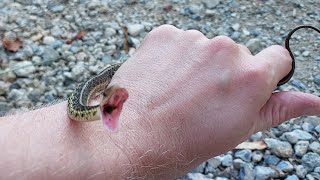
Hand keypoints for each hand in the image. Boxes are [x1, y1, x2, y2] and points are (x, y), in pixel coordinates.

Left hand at [109, 25, 319, 177]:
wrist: (133, 137)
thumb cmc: (185, 141)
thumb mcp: (238, 130)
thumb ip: (278, 109)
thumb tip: (315, 102)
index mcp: (251, 75)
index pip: (277, 57)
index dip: (265, 74)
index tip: (247, 86)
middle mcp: (226, 50)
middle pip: (237, 54)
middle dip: (226, 72)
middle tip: (203, 98)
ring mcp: (193, 39)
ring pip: (206, 48)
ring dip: (198, 64)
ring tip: (179, 91)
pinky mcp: (165, 35)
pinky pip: (178, 41)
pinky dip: (173, 56)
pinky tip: (163, 78)